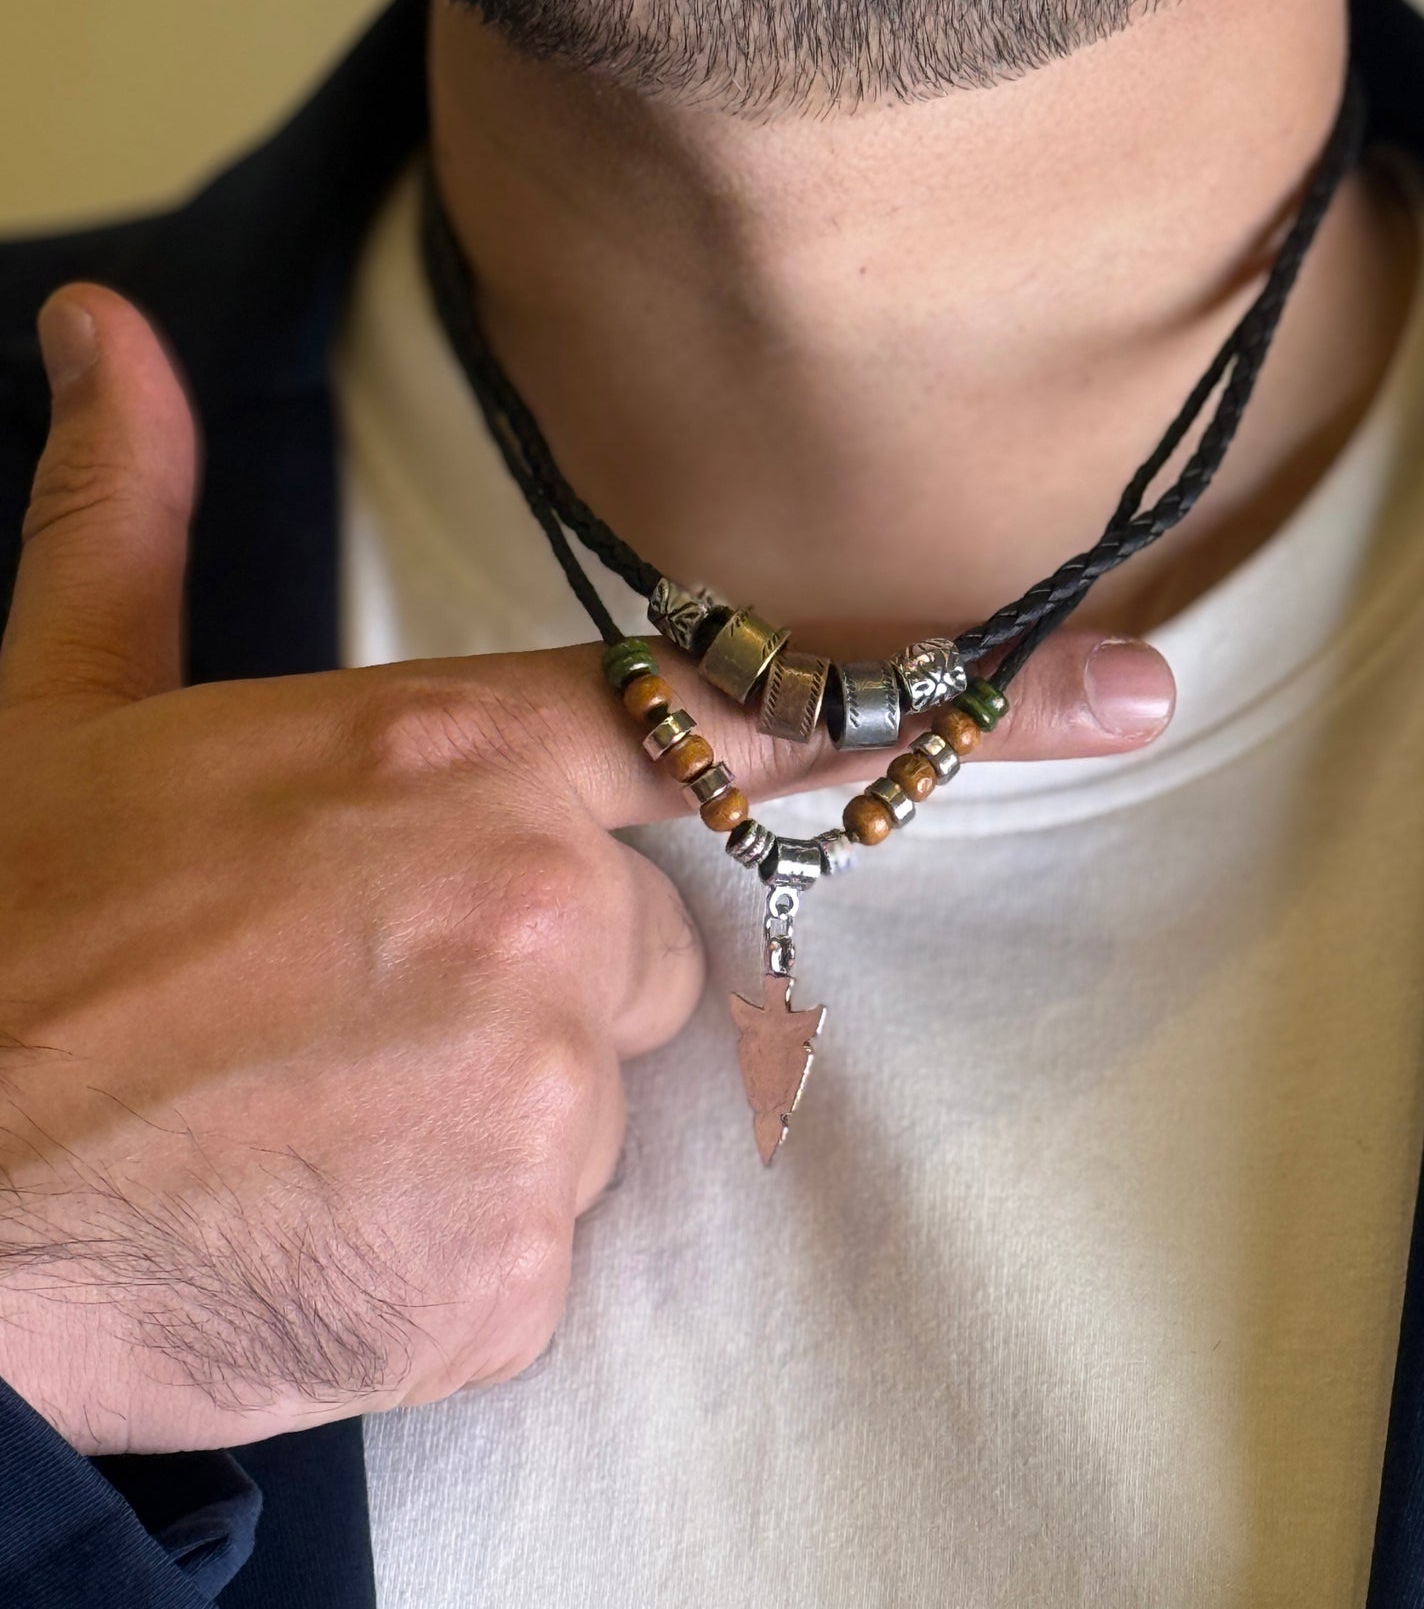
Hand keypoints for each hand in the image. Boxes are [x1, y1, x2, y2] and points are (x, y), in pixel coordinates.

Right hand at [0, 285, 1174, 1453]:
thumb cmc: (2, 940)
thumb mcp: (59, 707)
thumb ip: (127, 518)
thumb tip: (98, 334)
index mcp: (450, 767)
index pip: (753, 714)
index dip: (960, 706)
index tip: (1126, 688)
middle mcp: (529, 921)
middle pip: (639, 961)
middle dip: (523, 990)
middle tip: (338, 1015)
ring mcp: (533, 1107)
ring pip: (582, 1112)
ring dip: (469, 1125)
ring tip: (299, 1122)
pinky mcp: (508, 1274)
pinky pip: (533, 1257)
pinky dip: (441, 1253)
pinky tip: (309, 1223)